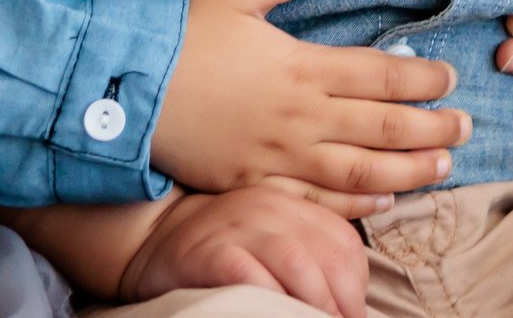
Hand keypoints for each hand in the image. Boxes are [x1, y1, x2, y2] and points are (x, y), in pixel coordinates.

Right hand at [119, 188, 369, 317]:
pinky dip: (271, 297)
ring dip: (315, 302)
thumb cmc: (224, 245)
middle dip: (342, 300)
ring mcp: (239, 226)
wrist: (156, 234)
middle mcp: (270, 209)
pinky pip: (250, 274)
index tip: (354, 315)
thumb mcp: (272, 235)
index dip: (356, 285)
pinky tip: (277, 313)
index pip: (344, 242)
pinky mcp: (211, 251)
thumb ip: (308, 252)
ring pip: (295, 262)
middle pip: (326, 254)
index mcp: (292, 205)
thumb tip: (349, 300)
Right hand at [155, 0, 467, 216]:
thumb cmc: (179, 31)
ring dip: (408, 171)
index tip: (450, 78)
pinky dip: (355, 205)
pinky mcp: (251, 184)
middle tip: (467, 126)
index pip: (381, 75)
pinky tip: (383, 201)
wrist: (118, 86)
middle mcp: (298, 117)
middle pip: (383, 128)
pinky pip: (315, 201)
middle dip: (432, 128)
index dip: (423, 79)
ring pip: (359, 172)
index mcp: (300, 66)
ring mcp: (276, 158)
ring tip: (443, 167)